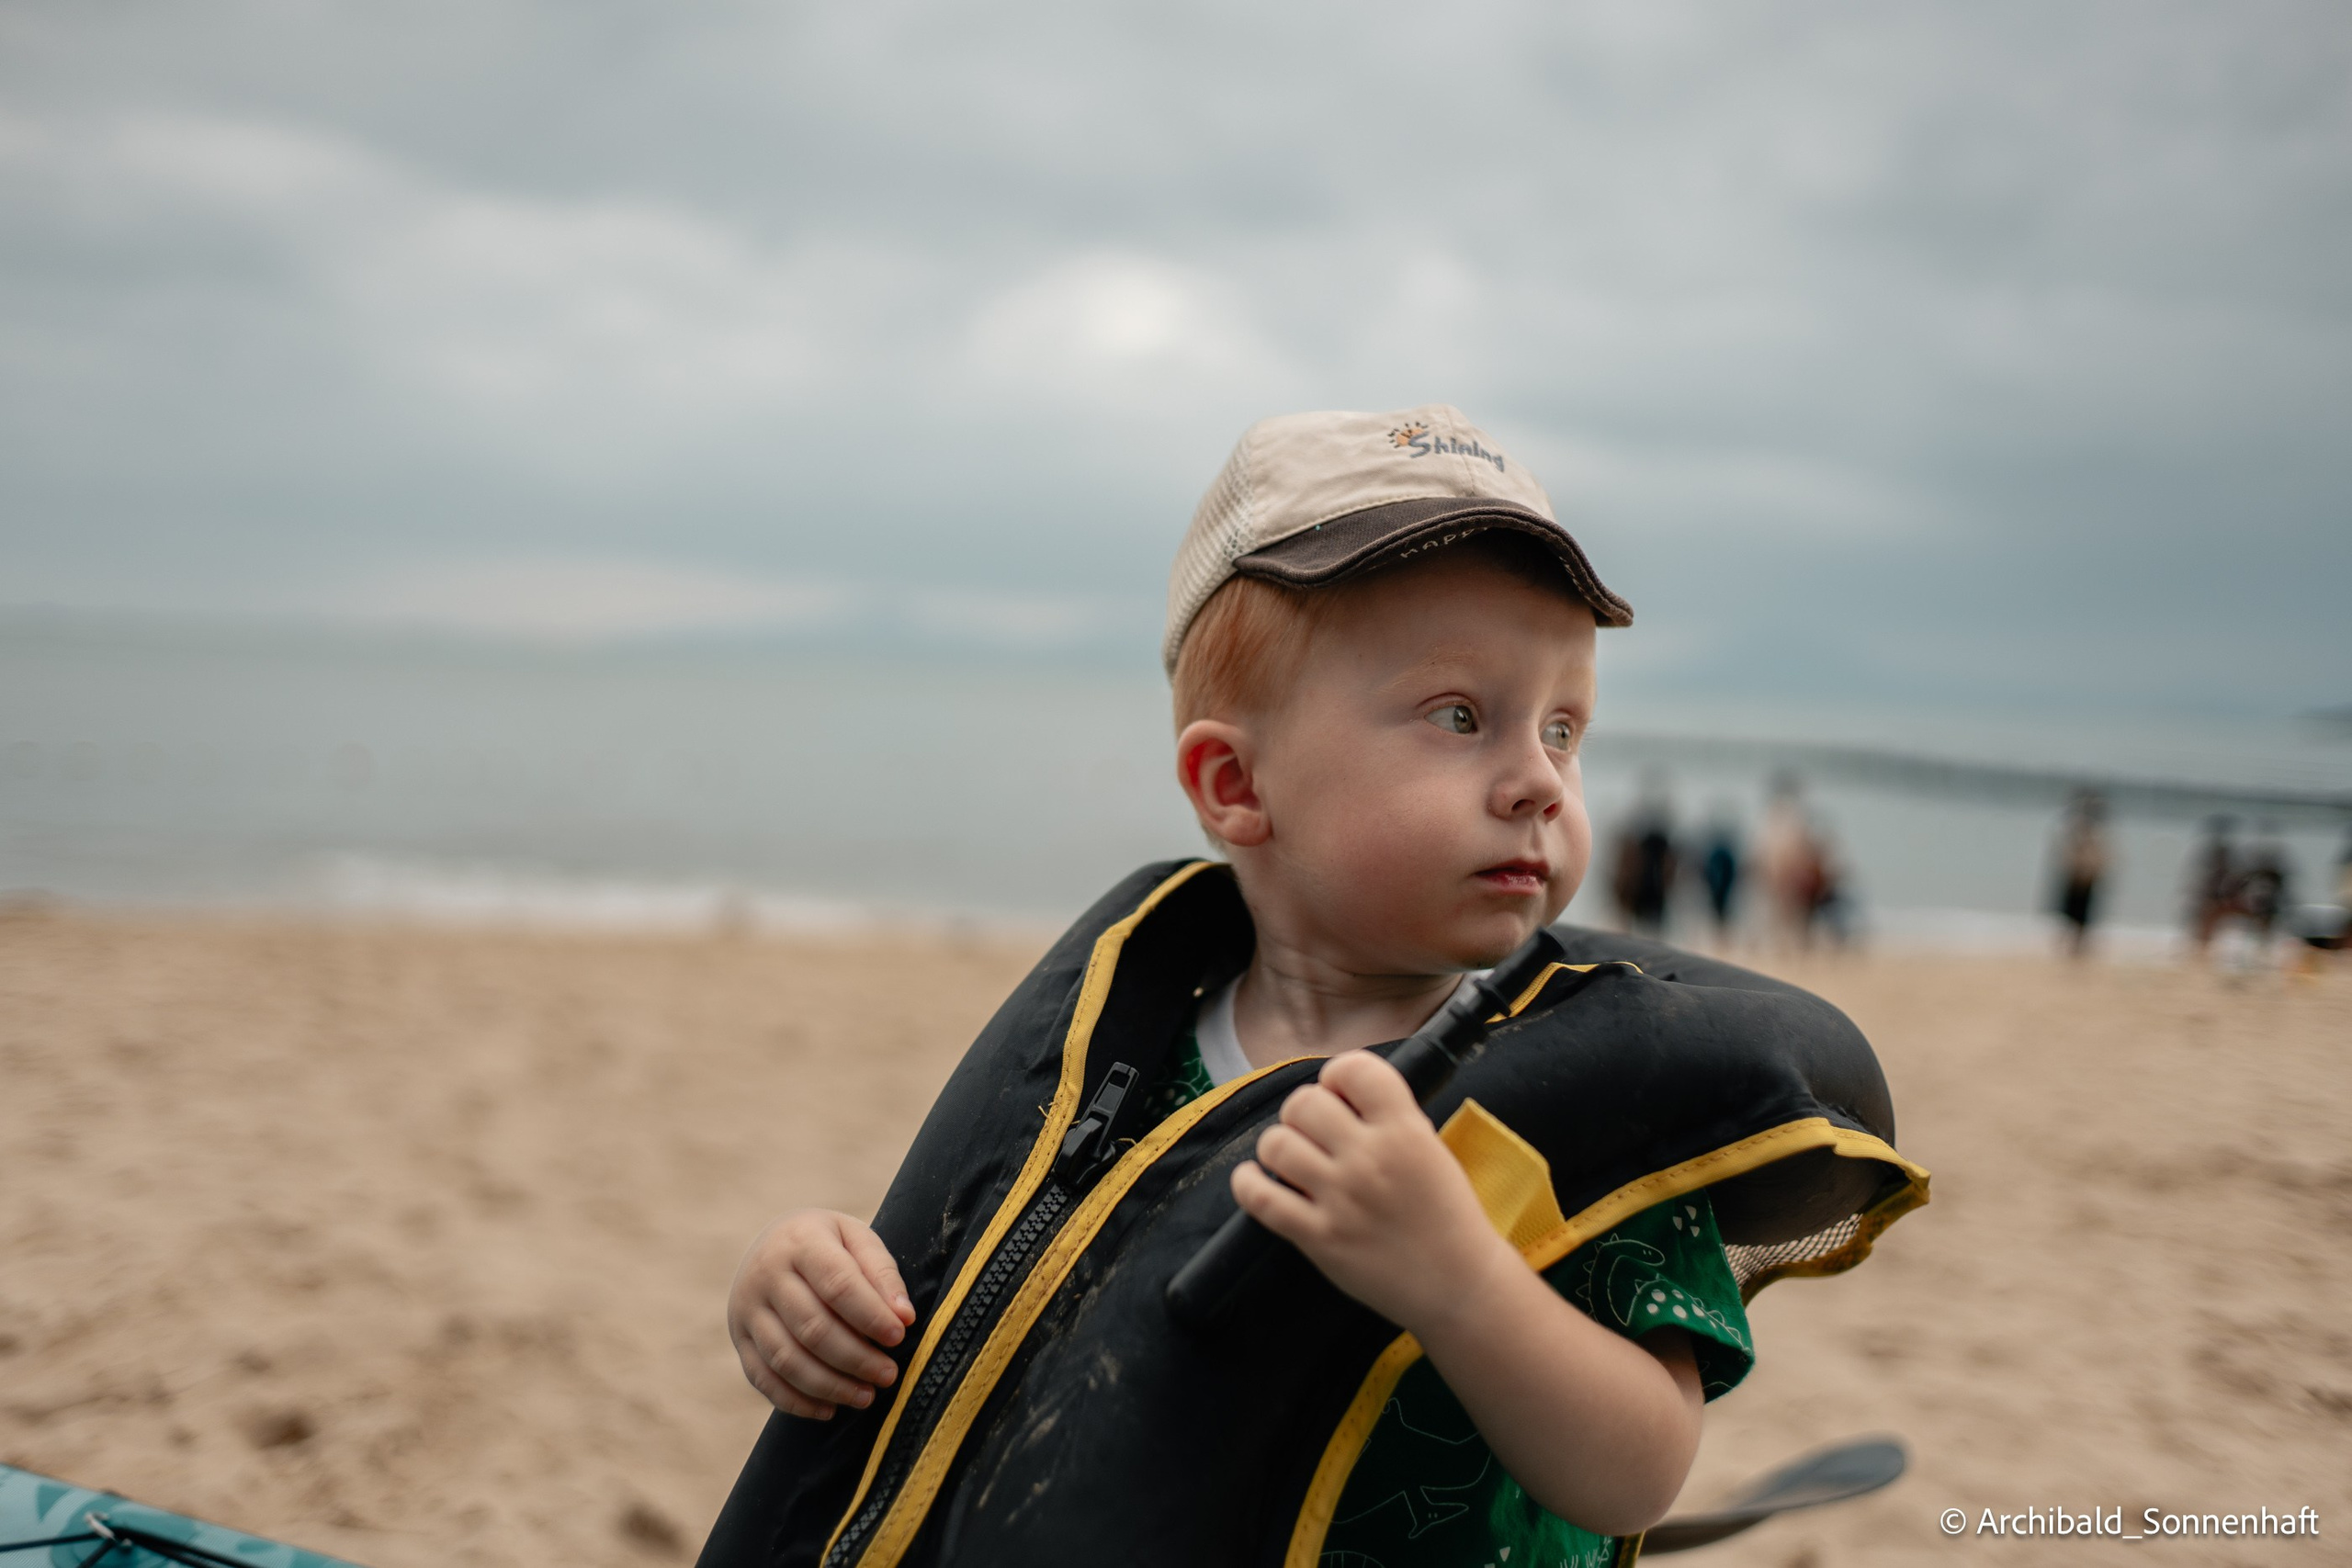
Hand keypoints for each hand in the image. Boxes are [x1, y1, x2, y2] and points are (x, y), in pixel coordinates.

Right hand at [728, 1209, 917, 1418]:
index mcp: (800, 1241)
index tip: (898, 1336)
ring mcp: (746, 1309)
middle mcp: (765, 1274)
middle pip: (812, 1327)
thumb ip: (882, 1273)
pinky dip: (797, 1401)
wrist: (773, 1243)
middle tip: (889, 1375)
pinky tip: (830, 1409)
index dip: (870, 1315)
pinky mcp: (739, 1339)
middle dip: (856, 1358)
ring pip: (787, 1359)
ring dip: (830, 1385)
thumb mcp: (857, 1238)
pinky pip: (763, 1379)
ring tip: (867, 1396)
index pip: (838, 1284)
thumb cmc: (828, 1243)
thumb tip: (904, 1317)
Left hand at [1230, 1050, 1512, 1333]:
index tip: (1338, 1093)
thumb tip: (1337, 1094)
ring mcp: (1340, 1198)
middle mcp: (1369, 1158)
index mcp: (1404, 1130)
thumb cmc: (1446, 1216)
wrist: (1458, 1285)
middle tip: (1315, 1133)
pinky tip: (1254, 1179)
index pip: (1353, 1069)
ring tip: (1294, 1160)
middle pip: (1304, 1102)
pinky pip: (1259, 1198)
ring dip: (1279, 1147)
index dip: (1337, 1076)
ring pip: (1276, 1144)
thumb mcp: (1430, 1149)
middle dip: (1303, 1113)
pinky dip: (1247, 1183)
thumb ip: (1388, 1118)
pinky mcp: (1318, 1237)